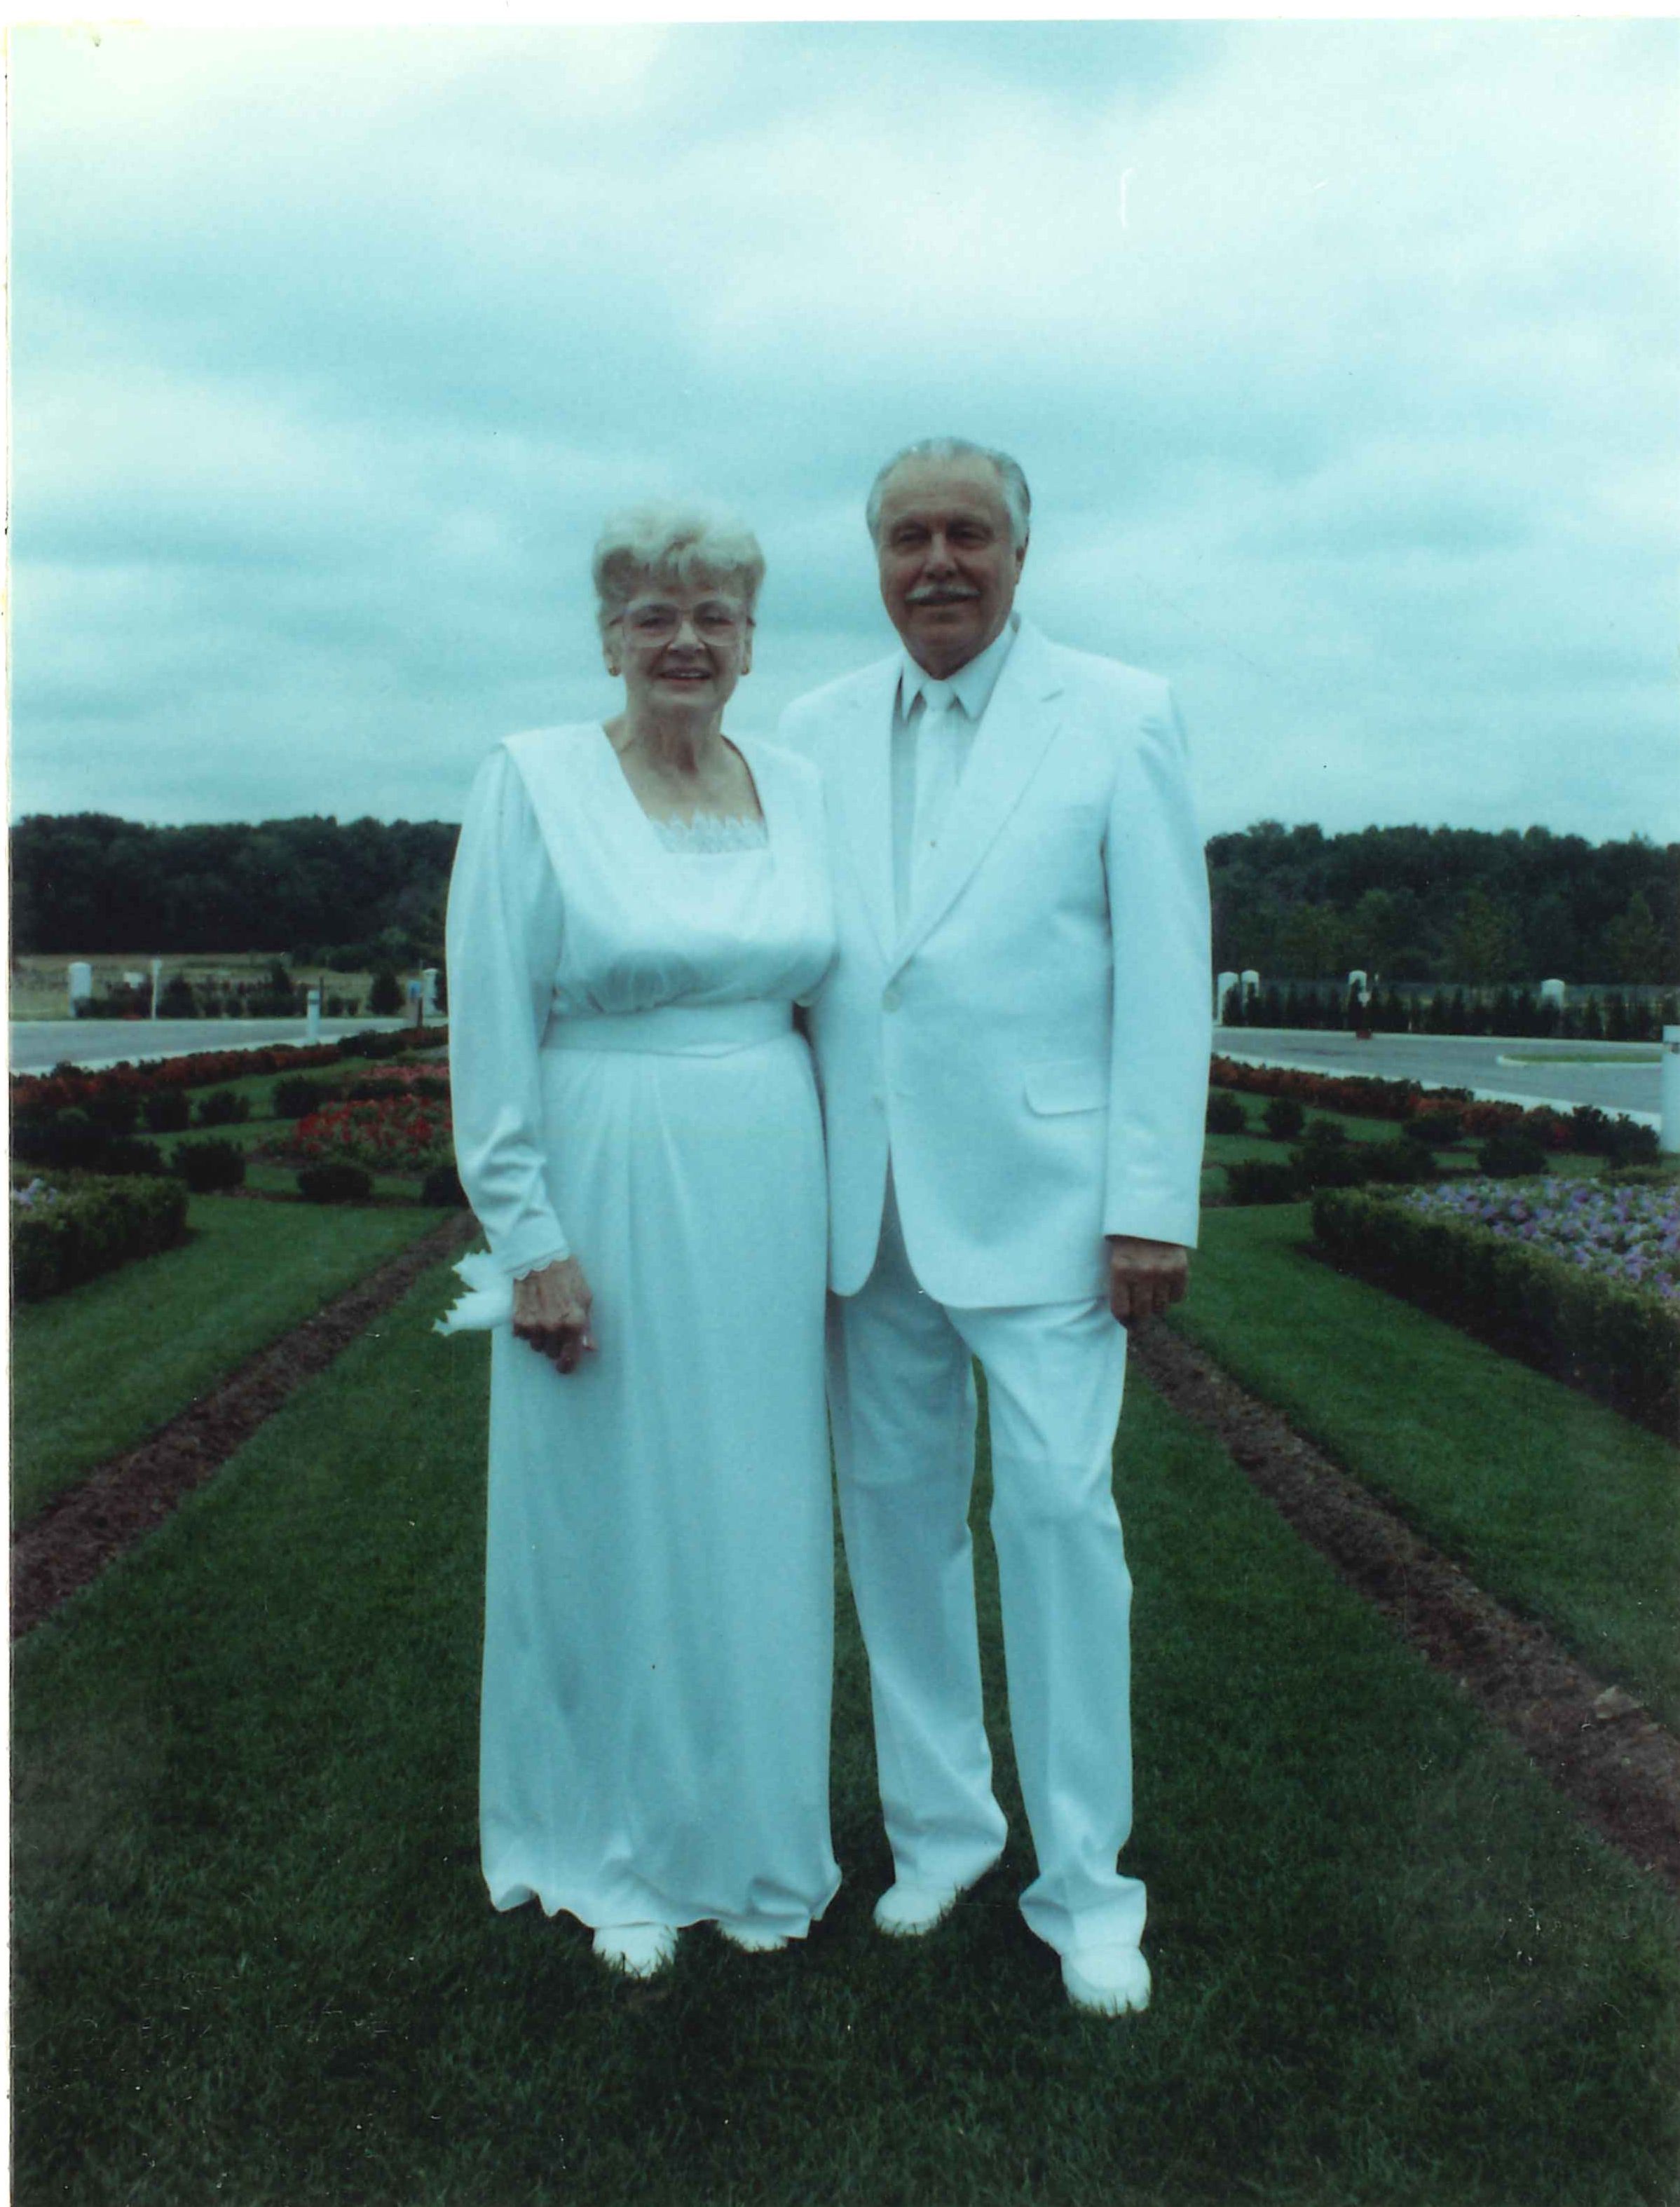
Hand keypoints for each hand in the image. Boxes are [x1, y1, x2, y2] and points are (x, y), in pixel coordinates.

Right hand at [511, 1256, 595, 1373]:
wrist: (539, 1257)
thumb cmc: (567, 1275)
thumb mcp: (585, 1298)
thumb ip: (587, 1327)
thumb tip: (589, 1348)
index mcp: (574, 1323)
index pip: (570, 1358)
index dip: (567, 1365)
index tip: (565, 1366)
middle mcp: (553, 1328)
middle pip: (551, 1353)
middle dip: (554, 1345)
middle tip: (556, 1331)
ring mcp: (534, 1325)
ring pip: (535, 1347)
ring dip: (540, 1338)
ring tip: (543, 1320)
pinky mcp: (518, 1320)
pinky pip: (522, 1337)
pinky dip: (526, 1330)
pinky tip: (531, 1315)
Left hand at [1105, 1235, 1189, 1325]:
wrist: (1152, 1212)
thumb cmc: (1128, 1237)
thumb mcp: (1116, 1256)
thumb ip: (1120, 1282)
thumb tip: (1128, 1317)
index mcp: (1120, 1269)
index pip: (1121, 1310)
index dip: (1123, 1319)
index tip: (1126, 1319)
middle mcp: (1142, 1273)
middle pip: (1142, 1312)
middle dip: (1140, 1314)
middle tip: (1141, 1308)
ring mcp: (1162, 1271)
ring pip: (1161, 1307)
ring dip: (1156, 1305)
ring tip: (1153, 1295)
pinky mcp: (1180, 1268)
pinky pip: (1177, 1297)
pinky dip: (1172, 1295)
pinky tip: (1166, 1286)